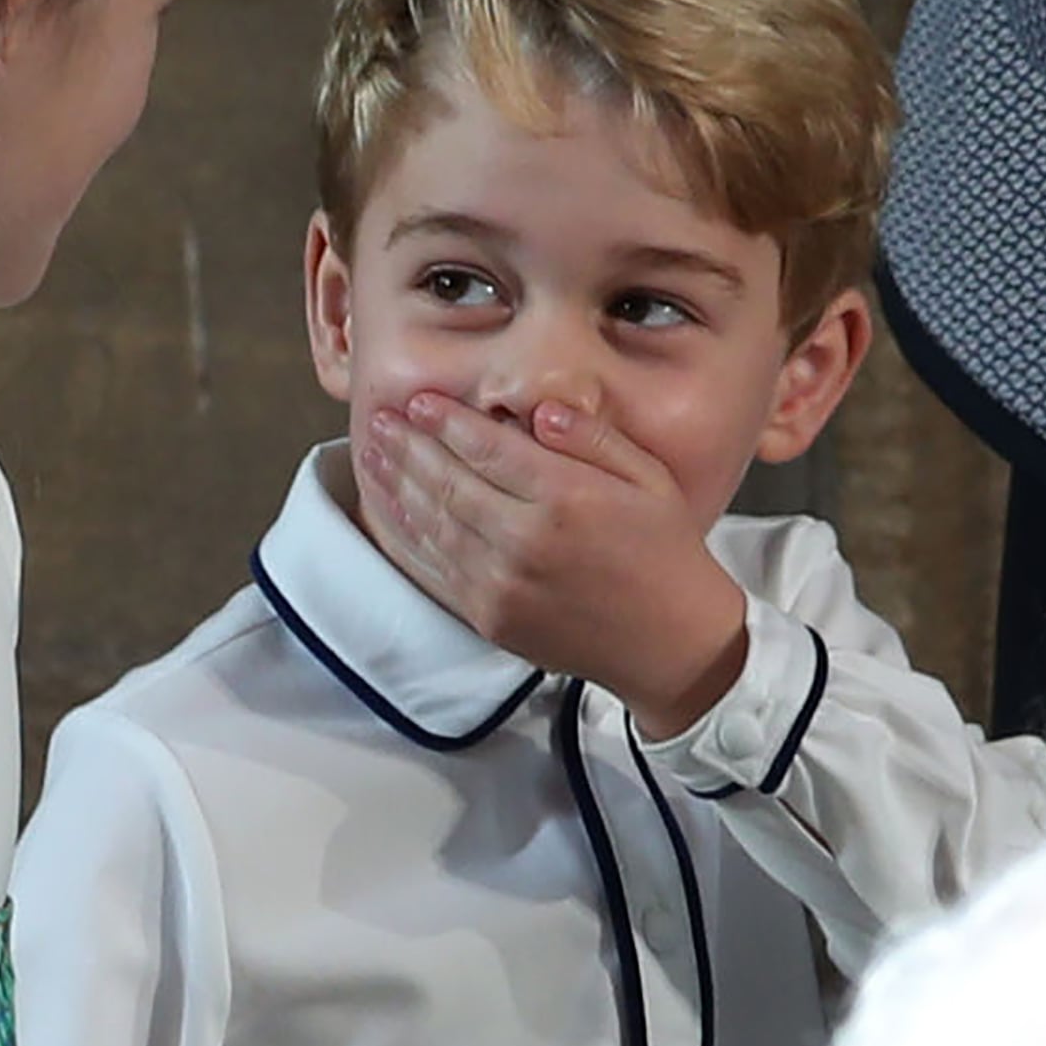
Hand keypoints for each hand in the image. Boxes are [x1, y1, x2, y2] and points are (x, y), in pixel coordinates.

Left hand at [356, 393, 748, 737]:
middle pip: (449, 483)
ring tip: (373, 455)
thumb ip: (592, 439)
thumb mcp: (648, 479)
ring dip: (397, 486)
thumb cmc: (665, 553)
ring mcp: (503, 584)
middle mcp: (526, 541)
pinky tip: (390, 511)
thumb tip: (538, 411)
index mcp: (567, 498)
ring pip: (434, 524)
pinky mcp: (491, 618)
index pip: (488, 448)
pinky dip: (407, 536)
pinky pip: (435, 569)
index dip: (446, 422)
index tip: (419, 401)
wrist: (672, 645)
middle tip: (380, 421)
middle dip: (409, 447)